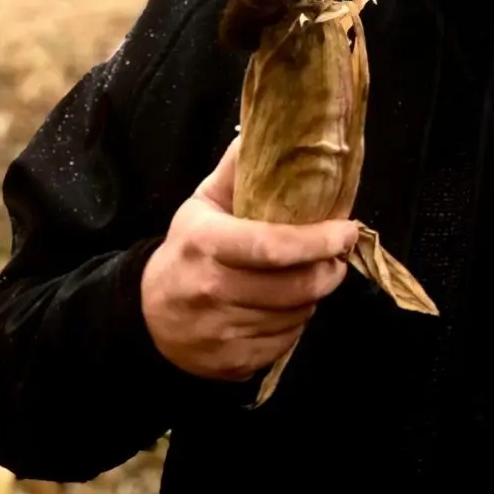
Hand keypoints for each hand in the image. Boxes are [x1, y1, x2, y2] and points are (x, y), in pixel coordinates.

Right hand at [141, 135, 359, 380]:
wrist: (147, 315)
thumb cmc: (186, 251)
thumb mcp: (202, 204)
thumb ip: (235, 169)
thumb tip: (264, 131)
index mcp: (206, 244)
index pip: (273, 245)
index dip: (319, 240)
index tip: (346, 230)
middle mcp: (211, 289)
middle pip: (295, 286)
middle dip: (329, 270)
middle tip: (337, 257)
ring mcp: (219, 331)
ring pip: (295, 315)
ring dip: (313, 297)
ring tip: (309, 279)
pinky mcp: (229, 362)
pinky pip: (284, 343)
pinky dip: (295, 325)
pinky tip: (285, 308)